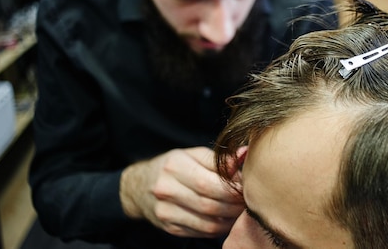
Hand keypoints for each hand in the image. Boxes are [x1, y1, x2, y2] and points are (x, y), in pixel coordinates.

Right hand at [120, 147, 243, 237]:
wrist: (139, 187)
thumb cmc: (172, 166)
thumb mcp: (192, 154)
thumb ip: (218, 159)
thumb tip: (244, 156)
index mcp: (174, 167)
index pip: (208, 183)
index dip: (232, 188)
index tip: (247, 186)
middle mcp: (166, 190)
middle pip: (210, 205)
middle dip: (234, 205)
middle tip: (248, 200)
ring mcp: (166, 212)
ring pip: (207, 223)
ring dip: (229, 219)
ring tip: (240, 210)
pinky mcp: (170, 228)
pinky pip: (201, 232)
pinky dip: (218, 228)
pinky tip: (226, 219)